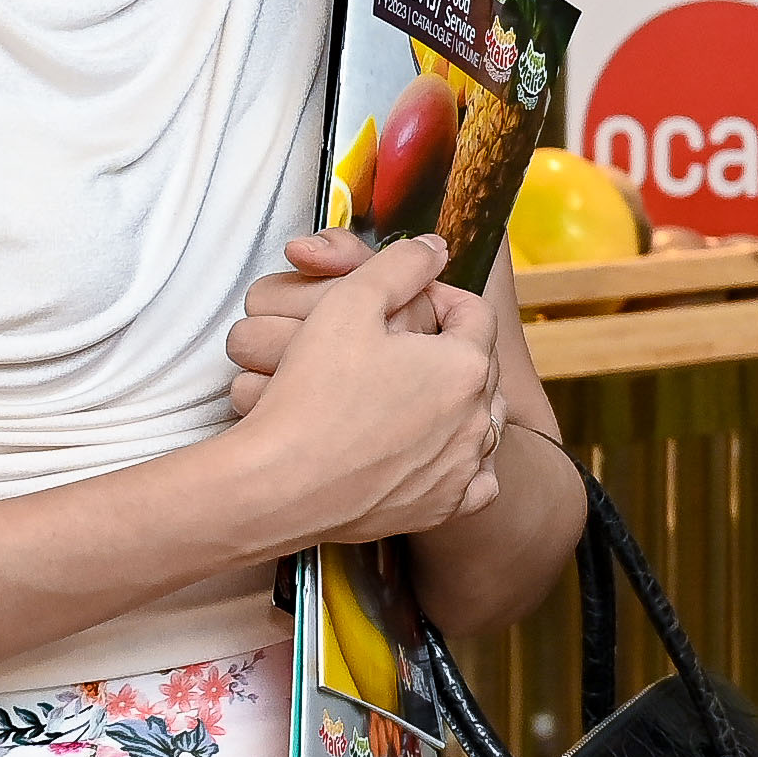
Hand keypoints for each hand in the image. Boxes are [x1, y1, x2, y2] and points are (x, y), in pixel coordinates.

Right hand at [239, 232, 505, 541]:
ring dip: (458, 403)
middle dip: (451, 348)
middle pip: (481, 366)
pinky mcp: (441, 508)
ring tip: (413, 393)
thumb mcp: (347, 304)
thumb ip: (399, 266)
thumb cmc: (310, 395)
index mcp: (465, 366)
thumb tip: (434, 248)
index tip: (412, 301)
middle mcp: (477, 419)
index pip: (475, 313)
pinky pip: (474, 481)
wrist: (277, 485)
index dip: (442, 298)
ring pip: (480, 423)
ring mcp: (462, 468)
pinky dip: (463, 465)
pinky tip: (436, 452)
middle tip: (406, 345)